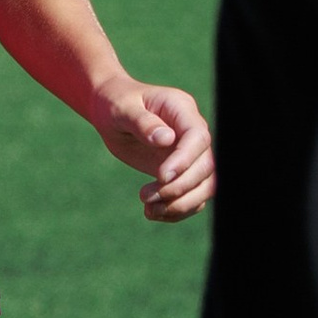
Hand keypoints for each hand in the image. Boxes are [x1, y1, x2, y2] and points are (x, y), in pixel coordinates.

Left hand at [91, 73, 213, 219]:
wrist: (111, 112)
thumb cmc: (115, 104)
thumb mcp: (122, 109)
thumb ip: (142, 122)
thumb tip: (166, 139)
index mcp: (182, 109)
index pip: (198, 137)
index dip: (185, 160)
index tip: (161, 177)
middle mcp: (192, 132)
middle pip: (206, 166)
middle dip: (180, 187)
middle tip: (145, 196)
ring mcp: (190, 154)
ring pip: (205, 186)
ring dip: (180, 204)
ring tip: (149, 209)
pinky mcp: (182, 172)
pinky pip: (192, 196)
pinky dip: (176, 210)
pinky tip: (151, 212)